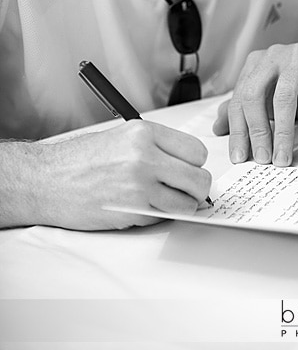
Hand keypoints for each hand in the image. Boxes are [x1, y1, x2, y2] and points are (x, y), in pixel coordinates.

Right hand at [28, 121, 210, 229]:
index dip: (195, 163)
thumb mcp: (123, 137)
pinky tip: (145, 206)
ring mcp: (139, 186)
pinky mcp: (131, 212)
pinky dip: (162, 216)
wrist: (47, 180)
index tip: (187, 168)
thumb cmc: (81, 159)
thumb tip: (188, 165)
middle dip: (196, 187)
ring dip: (183, 205)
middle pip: (199, 178)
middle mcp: (144, 157)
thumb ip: (157, 148)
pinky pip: (166, 217)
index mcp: (144, 133)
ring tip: (166, 199)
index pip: (196, 150)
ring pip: (188, 203)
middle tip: (185, 189)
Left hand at [212, 43, 297, 166]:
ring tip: (282, 159)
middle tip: (262, 159)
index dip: (237, 130)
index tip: (239, 157)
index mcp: (257, 62)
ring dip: (282, 134)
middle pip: (255, 94)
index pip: (240, 98)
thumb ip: (246, 110)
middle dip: (256, 131)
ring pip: (285, 98)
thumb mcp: (274, 100)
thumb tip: (218, 127)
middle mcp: (275, 54)